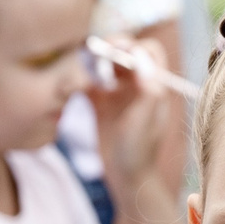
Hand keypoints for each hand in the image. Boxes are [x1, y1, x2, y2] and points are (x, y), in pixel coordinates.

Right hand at [89, 36, 181, 194]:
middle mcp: (137, 84)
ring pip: (104, 63)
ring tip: (79, 70)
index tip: (115, 51)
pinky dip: (79, 77)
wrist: (126, 178)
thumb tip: (140, 55)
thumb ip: (147, 89)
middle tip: (90, 52)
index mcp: (153, 86)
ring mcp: (117, 92)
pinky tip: (71, 85)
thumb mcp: (144, 122)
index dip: (131, 46)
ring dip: (91, 60)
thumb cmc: (139, 152)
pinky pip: (88, 80)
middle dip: (108, 48)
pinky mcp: (100, 102)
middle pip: (123, 52)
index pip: (147, 51)